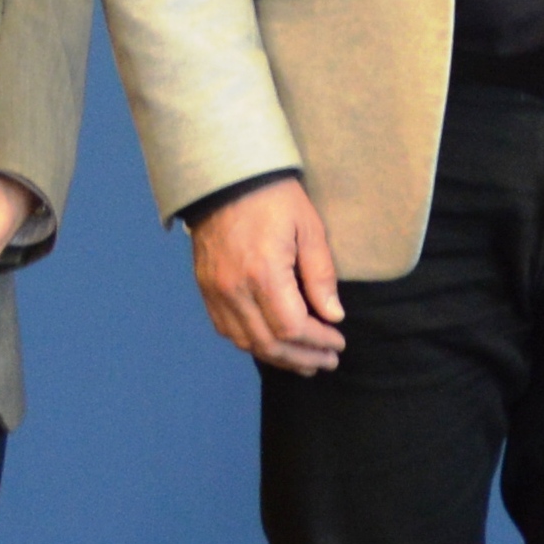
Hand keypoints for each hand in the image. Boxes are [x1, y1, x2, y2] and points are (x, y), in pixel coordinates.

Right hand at [187, 175, 347, 375]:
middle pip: (268, 343)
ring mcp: (215, 291)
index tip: (338, 343)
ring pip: (245, 341)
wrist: (225, 180)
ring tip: (305, 363)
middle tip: (327, 362)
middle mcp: (234, 289)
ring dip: (277, 357)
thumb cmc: (274, 200)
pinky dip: (251, 342)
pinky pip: (226, 328)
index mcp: (263, 274)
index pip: (291, 328)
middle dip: (301, 357)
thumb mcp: (310, 230)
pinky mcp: (205, 288)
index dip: (318, 341)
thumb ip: (321, 276)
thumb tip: (333, 316)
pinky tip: (273, 345)